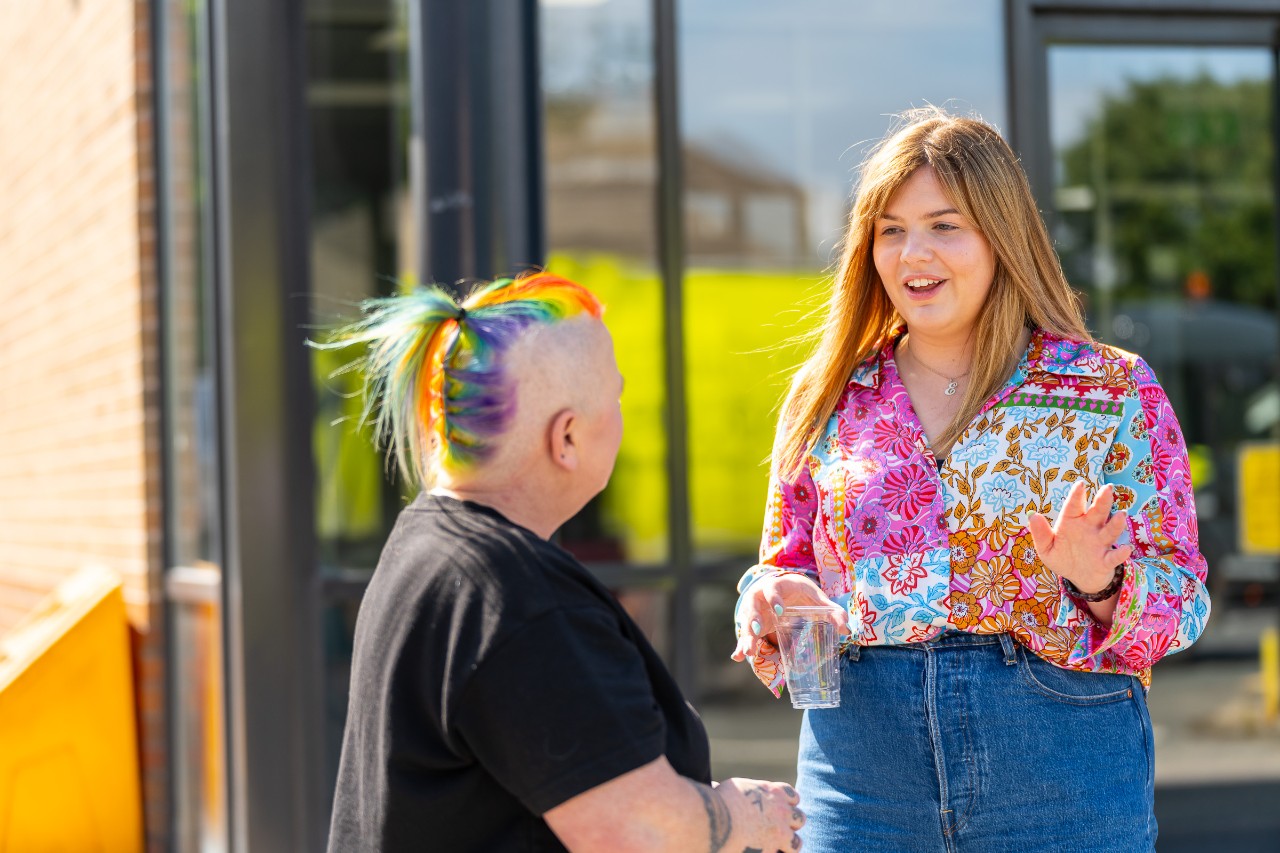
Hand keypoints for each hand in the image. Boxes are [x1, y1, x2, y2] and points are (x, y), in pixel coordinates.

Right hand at [715, 778, 803, 851]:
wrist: (714, 820)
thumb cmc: (716, 802)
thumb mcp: (731, 788)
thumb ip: (737, 792)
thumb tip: (718, 787)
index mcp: (772, 792)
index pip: (792, 797)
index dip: (786, 805)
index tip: (775, 811)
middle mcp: (781, 812)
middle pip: (799, 818)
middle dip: (789, 825)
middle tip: (774, 831)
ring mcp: (780, 834)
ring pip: (796, 843)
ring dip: (787, 845)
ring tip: (772, 847)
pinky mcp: (772, 852)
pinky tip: (762, 852)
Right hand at [731, 571, 849, 661]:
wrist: (785, 588)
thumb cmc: (801, 593)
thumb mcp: (816, 598)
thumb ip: (832, 611)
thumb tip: (846, 629)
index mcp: (776, 585)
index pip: (772, 588)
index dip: (773, 598)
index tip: (780, 610)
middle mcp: (760, 597)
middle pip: (752, 606)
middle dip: (753, 618)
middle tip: (758, 630)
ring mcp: (753, 611)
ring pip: (746, 623)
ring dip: (746, 637)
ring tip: (747, 652)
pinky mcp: (752, 625)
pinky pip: (745, 635)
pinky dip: (741, 646)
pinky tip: (737, 657)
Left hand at [1028, 482, 1132, 595]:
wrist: (1079, 577)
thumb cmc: (1062, 557)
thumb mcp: (1046, 548)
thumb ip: (1040, 533)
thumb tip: (1033, 515)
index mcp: (1072, 522)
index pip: (1073, 506)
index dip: (1077, 496)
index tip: (1080, 484)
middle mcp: (1089, 529)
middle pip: (1097, 512)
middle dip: (1102, 501)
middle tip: (1108, 489)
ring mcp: (1100, 544)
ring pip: (1109, 531)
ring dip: (1115, 524)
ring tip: (1121, 515)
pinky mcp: (1106, 560)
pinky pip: (1114, 557)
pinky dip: (1120, 554)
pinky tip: (1126, 550)